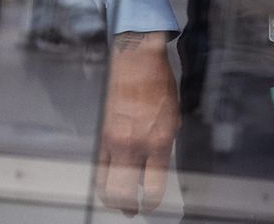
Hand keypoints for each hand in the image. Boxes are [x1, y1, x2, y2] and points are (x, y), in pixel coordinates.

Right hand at [96, 32, 179, 216]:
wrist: (137, 63)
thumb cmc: (159, 86)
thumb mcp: (173, 118)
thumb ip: (165, 144)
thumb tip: (156, 166)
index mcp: (159, 141)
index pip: (153, 186)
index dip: (152, 202)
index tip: (152, 205)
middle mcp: (136, 145)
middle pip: (124, 192)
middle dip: (128, 207)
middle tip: (132, 211)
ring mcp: (116, 142)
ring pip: (106, 184)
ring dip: (112, 198)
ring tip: (119, 203)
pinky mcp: (102, 136)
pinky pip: (99, 167)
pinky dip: (103, 180)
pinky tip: (108, 185)